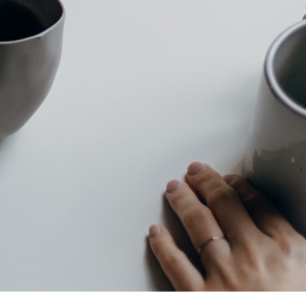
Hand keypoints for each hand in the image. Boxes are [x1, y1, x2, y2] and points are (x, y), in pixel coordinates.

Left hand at [149, 162, 305, 289]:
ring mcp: (226, 276)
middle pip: (225, 205)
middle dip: (207, 182)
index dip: (240, 186)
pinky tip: (155, 232)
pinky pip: (176, 266)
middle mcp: (254, 255)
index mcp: (288, 250)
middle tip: (195, 171)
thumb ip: (293, 252)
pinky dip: (162, 246)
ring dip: (182, 201)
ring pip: (198, 225)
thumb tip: (279, 232)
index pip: (258, 204)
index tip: (230, 180)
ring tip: (173, 188)